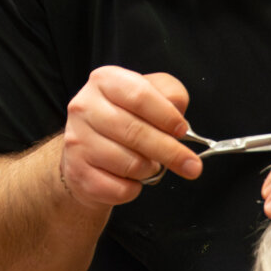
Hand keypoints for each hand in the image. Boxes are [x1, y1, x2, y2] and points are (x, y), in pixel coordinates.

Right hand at [60, 68, 201, 206]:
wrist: (89, 150)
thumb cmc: (126, 120)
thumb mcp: (151, 95)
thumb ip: (171, 96)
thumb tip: (181, 123)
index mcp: (105, 81)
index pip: (139, 95)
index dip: (167, 116)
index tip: (184, 130)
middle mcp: (85, 108)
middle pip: (135, 132)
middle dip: (170, 151)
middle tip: (192, 165)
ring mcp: (77, 141)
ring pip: (130, 164)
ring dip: (150, 169)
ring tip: (149, 164)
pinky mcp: (78, 173)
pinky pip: (119, 189)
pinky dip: (134, 189)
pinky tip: (130, 179)